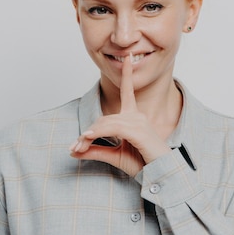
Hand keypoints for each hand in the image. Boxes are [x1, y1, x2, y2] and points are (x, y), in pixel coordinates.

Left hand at [69, 53, 171, 176]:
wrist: (160, 176)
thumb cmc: (143, 164)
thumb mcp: (114, 156)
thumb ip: (95, 150)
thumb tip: (73, 150)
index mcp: (134, 118)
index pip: (128, 92)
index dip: (127, 75)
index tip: (127, 58)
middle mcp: (137, 116)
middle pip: (104, 118)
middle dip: (88, 133)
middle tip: (74, 148)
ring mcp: (139, 122)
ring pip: (106, 123)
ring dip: (88, 136)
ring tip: (77, 148)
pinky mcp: (138, 131)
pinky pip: (113, 128)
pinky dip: (97, 132)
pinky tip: (87, 138)